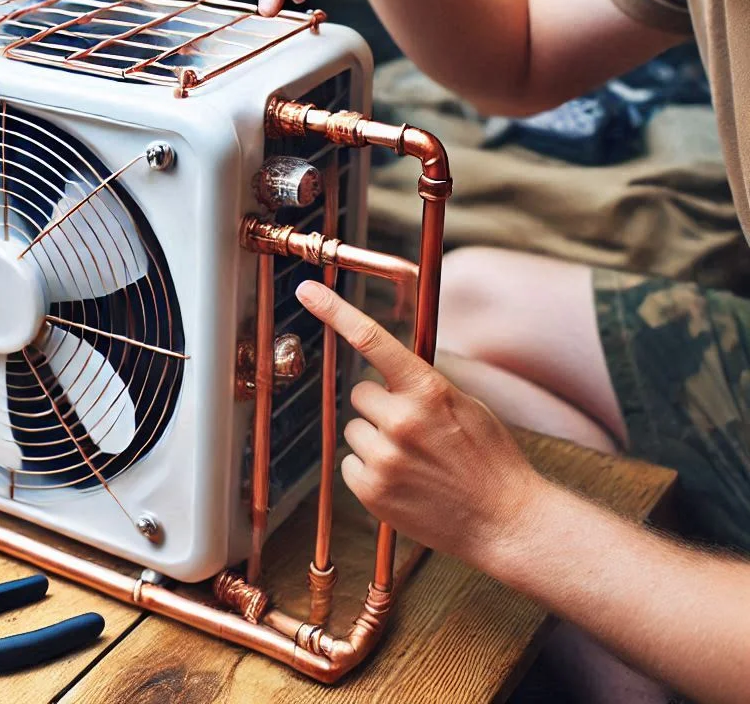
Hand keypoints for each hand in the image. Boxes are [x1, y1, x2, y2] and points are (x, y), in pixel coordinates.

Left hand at [295, 280, 544, 565]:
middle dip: (381, 406)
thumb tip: (389, 373)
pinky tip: (404, 482)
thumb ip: (423, 386)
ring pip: (354, 429)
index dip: (335, 311)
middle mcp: (401, 420)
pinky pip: (350, 463)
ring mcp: (384, 457)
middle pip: (361, 393)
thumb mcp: (466, 406)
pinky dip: (370, 470)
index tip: (307, 291)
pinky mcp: (371, 491)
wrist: (506, 523)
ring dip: (376, 439)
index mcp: (428, 390)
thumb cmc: (490, 460)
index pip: (372, 339)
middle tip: (415, 430)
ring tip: (415, 460)